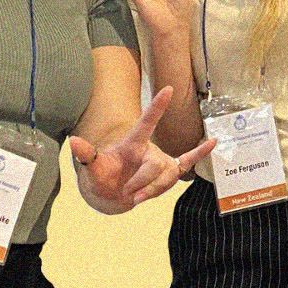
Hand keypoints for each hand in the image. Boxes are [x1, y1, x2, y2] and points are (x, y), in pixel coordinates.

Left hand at [70, 85, 214, 211]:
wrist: (110, 193)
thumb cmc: (102, 176)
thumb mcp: (92, 168)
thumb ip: (87, 154)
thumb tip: (73, 142)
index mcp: (133, 143)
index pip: (146, 122)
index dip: (157, 107)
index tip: (168, 89)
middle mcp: (149, 149)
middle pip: (155, 166)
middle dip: (143, 183)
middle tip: (127, 195)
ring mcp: (160, 161)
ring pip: (167, 177)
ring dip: (152, 191)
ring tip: (135, 198)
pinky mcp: (168, 172)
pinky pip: (188, 162)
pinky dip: (200, 153)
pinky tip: (214, 142)